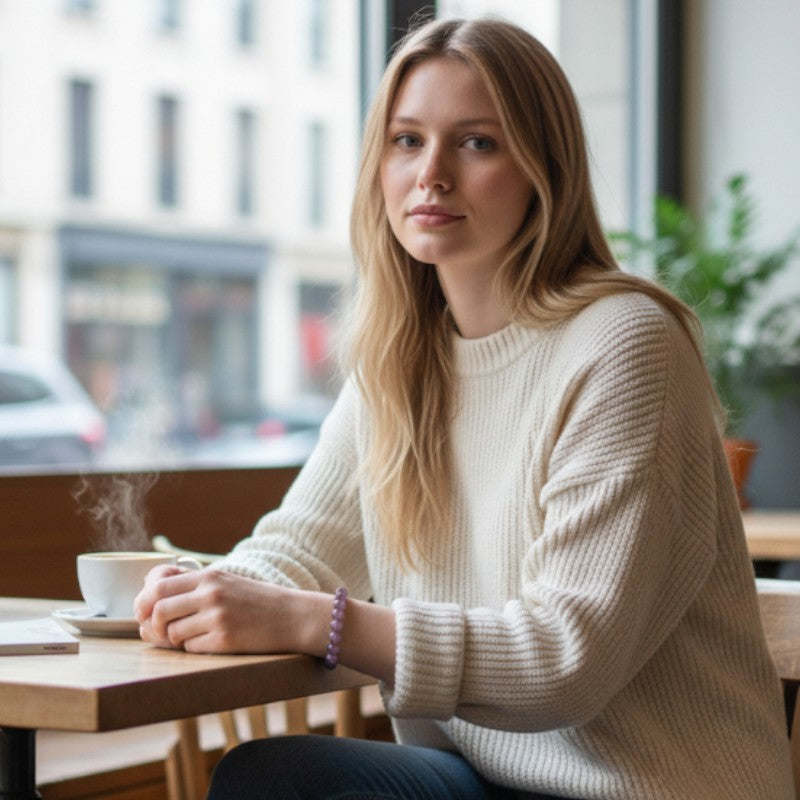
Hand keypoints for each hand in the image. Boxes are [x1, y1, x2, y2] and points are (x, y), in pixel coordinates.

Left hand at [133, 566, 325, 653]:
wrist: (292, 616)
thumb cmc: (256, 600)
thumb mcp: (225, 581)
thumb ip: (191, 583)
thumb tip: (149, 587)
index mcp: (209, 576)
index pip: (158, 586)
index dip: (142, 602)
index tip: (142, 613)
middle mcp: (210, 594)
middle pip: (158, 610)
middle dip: (151, 625)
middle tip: (157, 632)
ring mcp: (217, 617)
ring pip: (172, 633)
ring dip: (176, 639)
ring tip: (193, 635)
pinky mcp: (224, 640)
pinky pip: (191, 649)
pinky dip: (195, 648)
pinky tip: (212, 642)